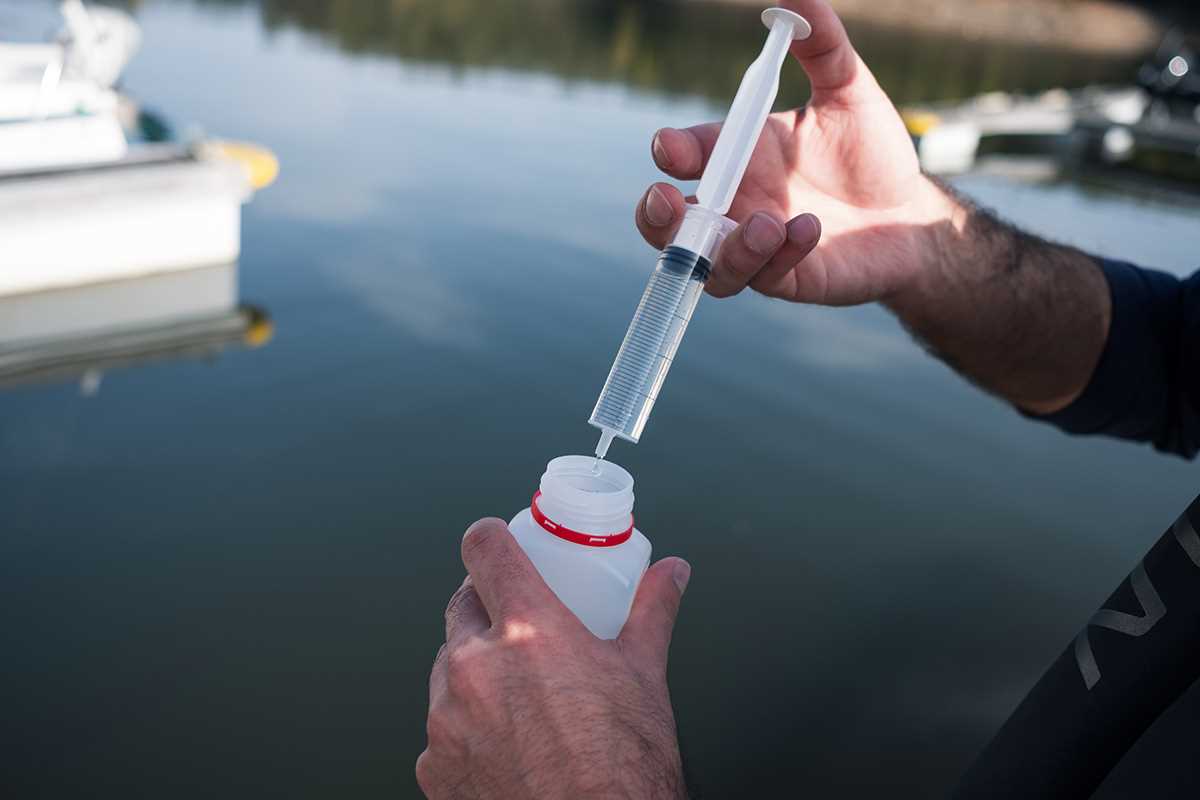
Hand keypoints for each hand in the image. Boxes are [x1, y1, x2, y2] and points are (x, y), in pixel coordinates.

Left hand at [416, 519, 691, 799]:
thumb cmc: (624, 768)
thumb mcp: (644, 676)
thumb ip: (651, 611)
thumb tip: (670, 573)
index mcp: (528, 631)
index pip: (485, 550)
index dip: (489, 538)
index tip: (495, 542)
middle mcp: (475, 667)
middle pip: (461, 607)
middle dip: (487, 609)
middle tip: (520, 626)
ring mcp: (447, 719)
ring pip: (448, 670)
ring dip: (474, 672)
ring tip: (520, 697)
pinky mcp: (434, 766)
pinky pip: (441, 728)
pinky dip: (466, 727)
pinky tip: (505, 745)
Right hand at [635, 0, 956, 303]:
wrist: (911, 212)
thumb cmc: (871, 153)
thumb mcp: (849, 90)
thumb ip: (821, 46)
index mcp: (736, 157)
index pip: (685, 155)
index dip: (671, 151)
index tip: (673, 148)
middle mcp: (734, 205)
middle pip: (668, 223)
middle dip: (656, 216)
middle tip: (668, 201)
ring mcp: (754, 248)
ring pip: (707, 264)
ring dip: (725, 248)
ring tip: (764, 223)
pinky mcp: (784, 279)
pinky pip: (762, 278)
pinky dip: (777, 257)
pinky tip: (809, 229)